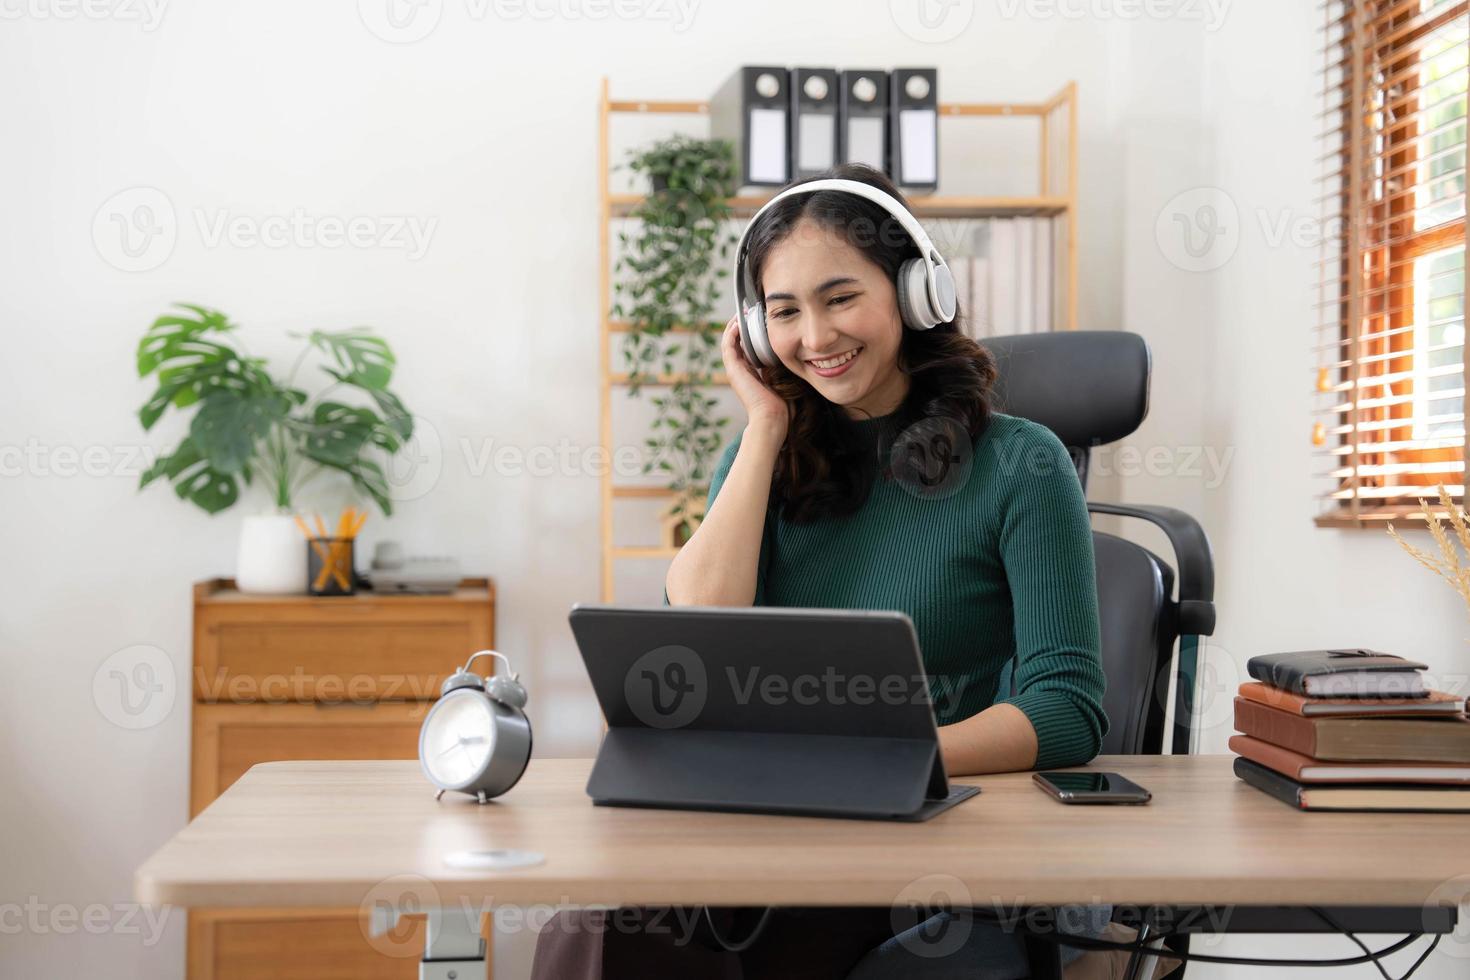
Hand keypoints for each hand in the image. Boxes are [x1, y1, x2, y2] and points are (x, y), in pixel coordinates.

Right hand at [721, 314, 788, 438]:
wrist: (772, 418)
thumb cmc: (782, 405)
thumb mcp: (783, 380)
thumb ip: (783, 368)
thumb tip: (795, 354)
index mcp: (752, 373)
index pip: (747, 348)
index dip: (751, 334)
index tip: (758, 320)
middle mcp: (741, 371)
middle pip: (737, 343)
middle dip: (742, 327)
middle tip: (749, 312)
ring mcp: (735, 371)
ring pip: (730, 342)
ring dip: (734, 327)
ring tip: (742, 313)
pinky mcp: (733, 370)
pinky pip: (728, 346)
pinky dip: (730, 334)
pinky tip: (737, 323)